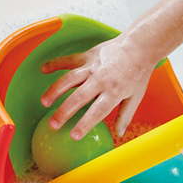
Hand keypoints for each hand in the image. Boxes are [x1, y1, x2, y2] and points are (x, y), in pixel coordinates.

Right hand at [40, 35, 155, 139]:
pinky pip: (68, 60)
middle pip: (79, 98)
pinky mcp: (87, 56)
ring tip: (44, 102)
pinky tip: (43, 69)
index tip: (73, 136)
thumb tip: (119, 134)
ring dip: (55, 91)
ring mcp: (92, 67)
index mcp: (114, 92)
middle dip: (64, 112)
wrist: (139, 47)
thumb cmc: (138, 73)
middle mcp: (101, 79)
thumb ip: (125, 116)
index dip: (84, 124)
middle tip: (53, 124)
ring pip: (69, 79)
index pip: (97, 112)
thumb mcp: (136, 97)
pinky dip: (55, 63)